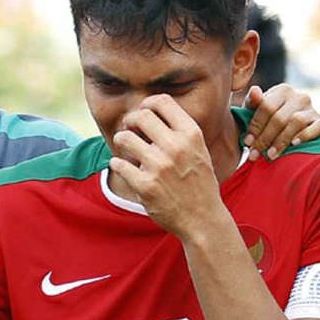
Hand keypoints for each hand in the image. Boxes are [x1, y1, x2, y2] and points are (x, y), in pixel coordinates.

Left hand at [109, 97, 224, 238]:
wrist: (202, 219)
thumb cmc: (199, 182)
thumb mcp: (199, 150)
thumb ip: (179, 130)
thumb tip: (149, 110)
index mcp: (191, 135)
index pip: (162, 101)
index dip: (147, 103)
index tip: (143, 113)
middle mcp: (175, 147)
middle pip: (140, 116)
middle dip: (130, 120)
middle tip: (130, 129)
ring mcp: (159, 167)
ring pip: (124, 138)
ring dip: (121, 141)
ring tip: (126, 149)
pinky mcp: (145, 186)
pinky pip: (118, 164)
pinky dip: (117, 164)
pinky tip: (125, 168)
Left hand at [242, 84, 319, 158]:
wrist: (290, 134)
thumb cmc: (268, 122)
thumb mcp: (256, 112)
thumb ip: (253, 102)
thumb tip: (254, 91)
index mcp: (282, 91)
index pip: (267, 106)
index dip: (255, 126)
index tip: (247, 142)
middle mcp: (299, 97)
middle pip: (279, 117)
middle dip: (265, 138)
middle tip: (255, 154)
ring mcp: (312, 109)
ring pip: (296, 122)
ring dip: (281, 140)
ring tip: (271, 155)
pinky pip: (317, 127)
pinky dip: (305, 136)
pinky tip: (294, 145)